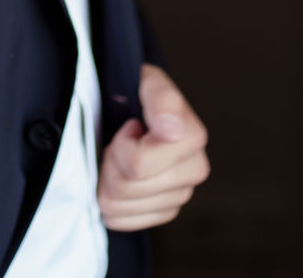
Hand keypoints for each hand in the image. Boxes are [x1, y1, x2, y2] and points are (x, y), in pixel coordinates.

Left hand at [97, 64, 209, 230]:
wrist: (138, 105)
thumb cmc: (140, 91)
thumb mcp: (148, 81)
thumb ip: (161, 99)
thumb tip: (172, 129)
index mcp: (192, 137)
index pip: (138, 165)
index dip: (122, 146)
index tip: (129, 126)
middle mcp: (194, 169)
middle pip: (127, 186)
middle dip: (111, 162)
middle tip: (118, 142)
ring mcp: (181, 193)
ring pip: (122, 205)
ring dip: (109, 180)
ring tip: (118, 158)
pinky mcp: (166, 210)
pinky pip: (126, 221)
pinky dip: (114, 203)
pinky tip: (120, 179)